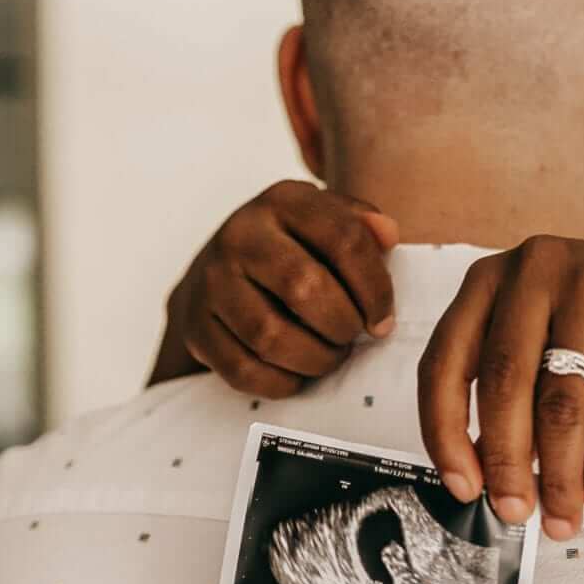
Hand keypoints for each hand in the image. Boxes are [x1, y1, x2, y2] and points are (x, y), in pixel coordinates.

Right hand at [162, 182, 397, 398]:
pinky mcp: (196, 327)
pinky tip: (297, 374)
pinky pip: (244, 370)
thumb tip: (388, 234)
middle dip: (342, 325)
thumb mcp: (327, 223)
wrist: (218, 272)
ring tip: (329, 356)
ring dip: (315, 359)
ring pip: (271, 336)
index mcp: (283, 201)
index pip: (344, 240)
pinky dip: (282, 383)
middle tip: (351, 337)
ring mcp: (212, 282)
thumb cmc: (293, 250)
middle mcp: (240, 234)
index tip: (383, 320)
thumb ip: (363, 226)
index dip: (375, 289)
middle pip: (305, 288)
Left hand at [418, 236, 583, 537]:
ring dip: (559, 474)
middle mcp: (533, 269)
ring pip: (562, 400)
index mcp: (487, 280)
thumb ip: (505, 397)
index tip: (462, 487)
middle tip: (513, 512)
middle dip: (506, 462)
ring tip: (562, 517)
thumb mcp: (539, 348)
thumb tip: (480, 481)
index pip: (444, 363)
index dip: (444, 431)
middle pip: (504, 383)